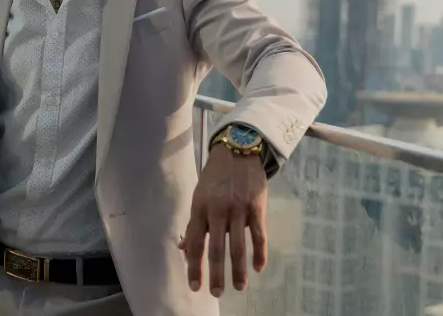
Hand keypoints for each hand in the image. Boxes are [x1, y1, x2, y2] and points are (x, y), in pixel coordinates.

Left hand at [178, 145, 267, 296]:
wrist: (238, 150)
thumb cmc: (215, 177)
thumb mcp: (199, 197)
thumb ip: (194, 224)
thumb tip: (183, 248)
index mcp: (200, 208)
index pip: (195, 243)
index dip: (194, 266)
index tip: (195, 286)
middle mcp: (217, 210)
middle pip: (216, 248)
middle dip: (215, 274)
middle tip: (216, 293)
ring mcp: (238, 209)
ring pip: (238, 246)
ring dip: (238, 270)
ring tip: (238, 286)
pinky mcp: (257, 207)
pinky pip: (259, 235)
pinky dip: (259, 254)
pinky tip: (258, 268)